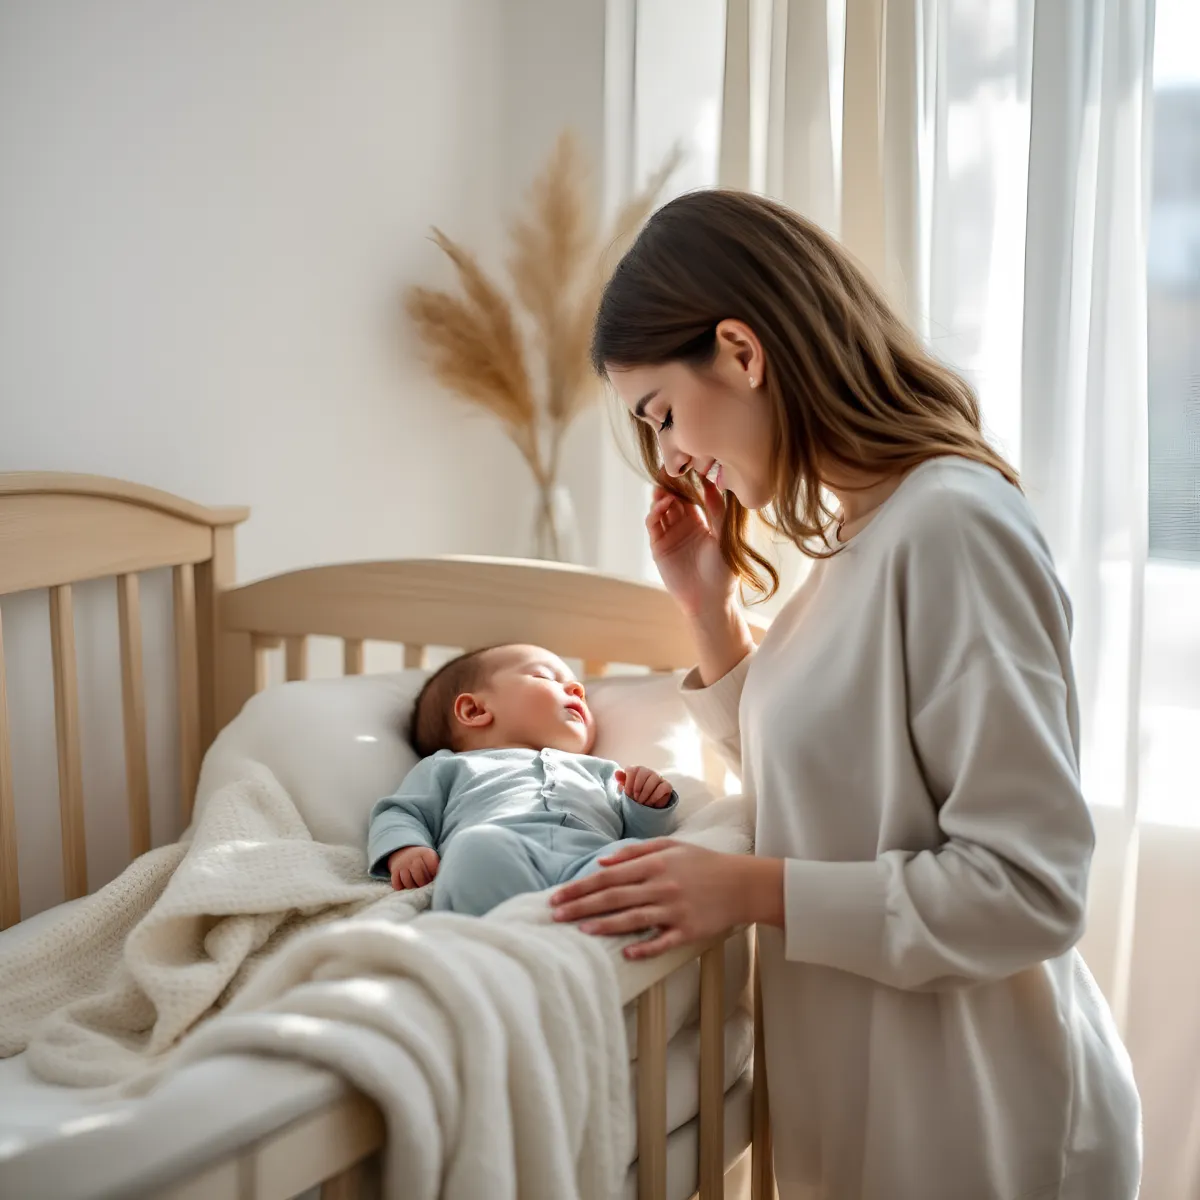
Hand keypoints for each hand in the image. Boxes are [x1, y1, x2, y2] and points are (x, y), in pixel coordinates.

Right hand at [388, 845, 439, 890]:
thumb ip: (437, 868)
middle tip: (425, 886)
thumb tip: (442, 881)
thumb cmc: (423, 860)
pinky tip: (406, 887)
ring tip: (417, 887)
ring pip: (407, 881)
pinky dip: (401, 888)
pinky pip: (397, 883)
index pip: (431, 866)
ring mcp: (403, 864)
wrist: (406, 851)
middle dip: (423, 884)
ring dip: (413, 887)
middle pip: (419, 875)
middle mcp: (413, 857)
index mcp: (426, 853)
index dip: (434, 876)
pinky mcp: (394, 870)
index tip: (434, 879)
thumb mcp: (432, 858)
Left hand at [550, 840, 762, 957]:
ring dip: (604, 925)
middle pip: (613, 897)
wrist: (742, 883)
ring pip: (633, 918)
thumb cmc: (703, 863)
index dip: (580, 887)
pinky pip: (662, 941)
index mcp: (654, 864)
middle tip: (556, 916)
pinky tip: (626, 954)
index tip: (557, 896)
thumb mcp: (670, 847)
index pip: (608, 876)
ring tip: (580, 930)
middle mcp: (661, 886)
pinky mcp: (688, 930)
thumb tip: (601, 862)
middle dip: (581, 906)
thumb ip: (634, 853)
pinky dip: (645, 948)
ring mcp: (674, 909)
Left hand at [616, 765, 673, 807]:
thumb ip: (621, 780)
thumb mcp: (626, 789)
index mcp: (636, 770)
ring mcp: (658, 777)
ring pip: (654, 779)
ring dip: (646, 793)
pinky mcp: (667, 785)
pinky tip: (650, 803)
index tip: (628, 794)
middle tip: (635, 799)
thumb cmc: (635, 796)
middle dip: (637, 788)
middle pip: (643, 772)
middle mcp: (648, 771)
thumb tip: (617, 773)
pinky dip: (655, 796)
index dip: (629, 783)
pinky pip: (663, 787)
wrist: (646, 807)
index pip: (632, 770)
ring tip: (642, 803)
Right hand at [647, 475, 735, 619]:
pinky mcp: (659, 546)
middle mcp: (684, 526)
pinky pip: (653, 524)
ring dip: (661, 496)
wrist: (710, 600)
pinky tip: (663, 504)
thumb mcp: (726, 536)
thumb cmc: (724, 572)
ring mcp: (670, 536)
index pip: (691, 496)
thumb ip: (718, 510)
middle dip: (671, 485)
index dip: (688, 482)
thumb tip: (712, 483)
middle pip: (673, 499)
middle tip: (670, 470)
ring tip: (666, 488)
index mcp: (702, 522)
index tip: (688, 466)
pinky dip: (655, 512)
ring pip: (661, 509)